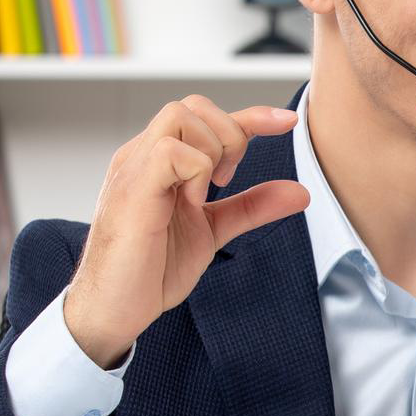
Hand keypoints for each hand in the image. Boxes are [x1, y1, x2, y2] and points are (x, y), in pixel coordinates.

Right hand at [63, 95, 308, 367]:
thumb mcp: (214, 230)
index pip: (205, 117)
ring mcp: (134, 167)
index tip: (288, 122)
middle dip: (230, 134)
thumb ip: (252, 207)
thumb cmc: (152, 270)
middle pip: (193, 105)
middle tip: (230, 180)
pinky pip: (170, 150)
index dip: (251, 114)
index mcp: (159, 162)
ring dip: (211, 151)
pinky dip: (196, 171)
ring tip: (206, 195)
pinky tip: (192, 203)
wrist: (115, 310)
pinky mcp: (132, 188)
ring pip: (181, 116)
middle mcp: (142, 155)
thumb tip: (300, 192)